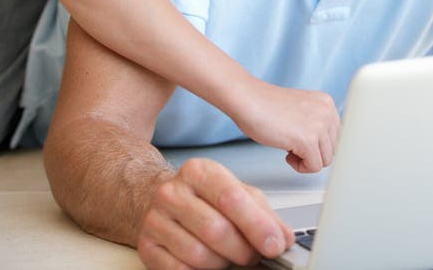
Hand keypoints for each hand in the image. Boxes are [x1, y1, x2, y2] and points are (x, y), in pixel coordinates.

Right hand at [137, 158, 293, 268]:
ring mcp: (156, 219)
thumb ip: (263, 213)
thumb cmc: (204, 197)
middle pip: (216, 230)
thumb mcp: (236, 192)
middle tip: (254, 255)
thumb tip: (285, 238)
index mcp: (198, 171)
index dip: (257, 225)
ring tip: (230, 257)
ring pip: (199, 256)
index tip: (275, 244)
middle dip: (243, 250)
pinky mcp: (147, 246)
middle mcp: (173, 192)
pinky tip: (210, 262)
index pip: (231, 197)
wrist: (162, 201)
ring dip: (223, 264)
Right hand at [231, 79, 339, 172]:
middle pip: (333, 150)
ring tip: (289, 147)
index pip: (337, 137)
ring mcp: (319, 125)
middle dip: (313, 153)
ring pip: (325, 161)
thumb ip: (316, 122)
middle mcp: (327, 112)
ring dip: (306, 160)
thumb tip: (326, 148)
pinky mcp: (308, 140)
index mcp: (326, 103)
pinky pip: (313, 167)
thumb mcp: (302, 110)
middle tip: (293, 145)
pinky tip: (286, 153)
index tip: (304, 144)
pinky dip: (299, 166)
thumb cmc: (266, 107)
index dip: (319, 145)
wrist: (248, 99)